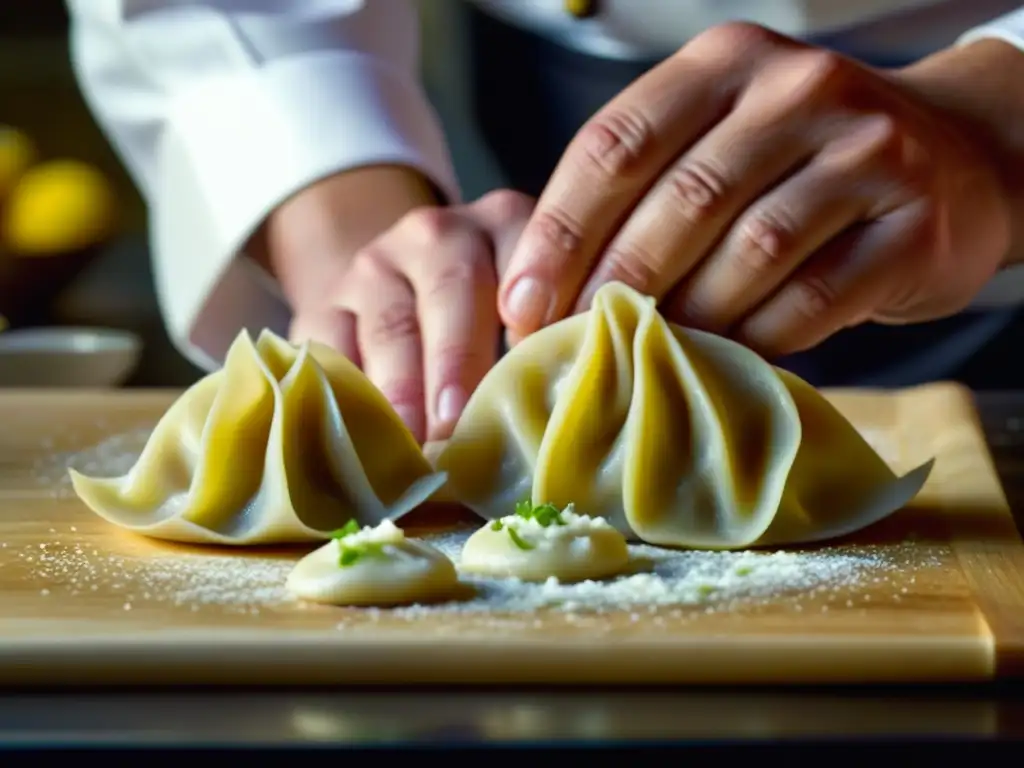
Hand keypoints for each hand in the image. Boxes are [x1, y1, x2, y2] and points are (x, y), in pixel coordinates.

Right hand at [322, 190, 531, 442]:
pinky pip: (330, 347)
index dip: (527, 316)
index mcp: (506, 225)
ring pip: (389, 326)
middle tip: (458, 422)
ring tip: (415, 443)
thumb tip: (573, 398)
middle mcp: (439, 234)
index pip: (522, 260)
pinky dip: (346, 392)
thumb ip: (555, 337)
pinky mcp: (325, 304)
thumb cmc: (492, 321)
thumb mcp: (532, 308)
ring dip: (402, 389)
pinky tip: (364, 434)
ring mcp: (375, 267)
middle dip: (455, 362)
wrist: (399, 293)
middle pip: (450, 292)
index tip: (529, 367)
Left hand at [498, 24, 1013, 357]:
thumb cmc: (802, 166)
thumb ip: (646, 193)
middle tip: (573, 344)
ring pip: (749, 251)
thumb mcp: (720, 141)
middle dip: (613, 285)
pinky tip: (725, 358)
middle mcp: (796, 91)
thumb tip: (550, 293)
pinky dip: (757, 338)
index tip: (522, 303)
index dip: (559, 232)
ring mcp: (864, 151)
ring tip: (647, 356)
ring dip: (688, 317)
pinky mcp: (911, 225)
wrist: (955, 162)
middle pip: (680, 199)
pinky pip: (811, 298)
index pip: (617, 143)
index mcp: (725, 65)